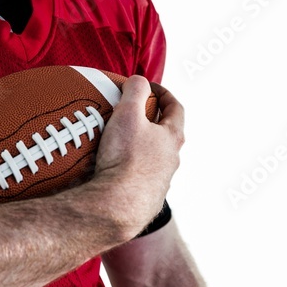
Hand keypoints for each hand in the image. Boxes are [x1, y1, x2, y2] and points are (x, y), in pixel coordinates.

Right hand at [81, 75, 184, 239]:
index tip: (151, 88)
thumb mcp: (128, 114)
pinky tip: (110, 168)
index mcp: (172, 138)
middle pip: (166, 134)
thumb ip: (135, 91)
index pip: (176, 109)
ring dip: (139, 146)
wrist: (119, 205)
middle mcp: (171, 160)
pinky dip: (128, 168)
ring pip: (153, 157)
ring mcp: (160, 181)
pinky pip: (138, 177)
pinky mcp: (145, 198)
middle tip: (131, 113)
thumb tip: (139, 80)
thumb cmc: (126, 159)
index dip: (165, 94)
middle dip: (151, 121)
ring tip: (117, 141)